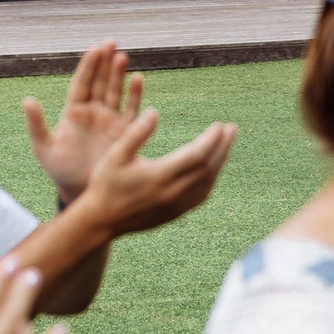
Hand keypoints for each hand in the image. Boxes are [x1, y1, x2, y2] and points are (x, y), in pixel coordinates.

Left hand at [21, 42, 144, 203]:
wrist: (82, 192)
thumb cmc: (61, 172)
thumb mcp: (44, 149)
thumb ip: (37, 124)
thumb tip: (27, 99)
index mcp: (73, 112)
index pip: (82, 83)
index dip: (88, 66)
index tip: (93, 48)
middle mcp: (93, 113)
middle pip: (100, 82)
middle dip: (105, 62)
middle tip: (110, 42)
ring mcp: (110, 121)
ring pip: (116, 92)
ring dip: (119, 74)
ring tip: (122, 56)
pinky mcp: (125, 133)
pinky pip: (131, 110)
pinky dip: (135, 95)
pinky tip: (137, 79)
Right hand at [65, 108, 237, 239]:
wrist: (100, 221)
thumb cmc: (105, 184)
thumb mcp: (115, 155)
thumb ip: (136, 133)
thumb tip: (154, 112)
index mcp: (159, 176)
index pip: (197, 155)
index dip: (211, 140)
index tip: (220, 125)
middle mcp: (172, 193)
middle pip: (208, 168)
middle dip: (222, 147)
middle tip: (232, 128)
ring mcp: (175, 206)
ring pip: (207, 183)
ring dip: (219, 162)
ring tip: (226, 144)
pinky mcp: (174, 214)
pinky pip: (200, 196)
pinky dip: (210, 179)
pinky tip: (212, 168)